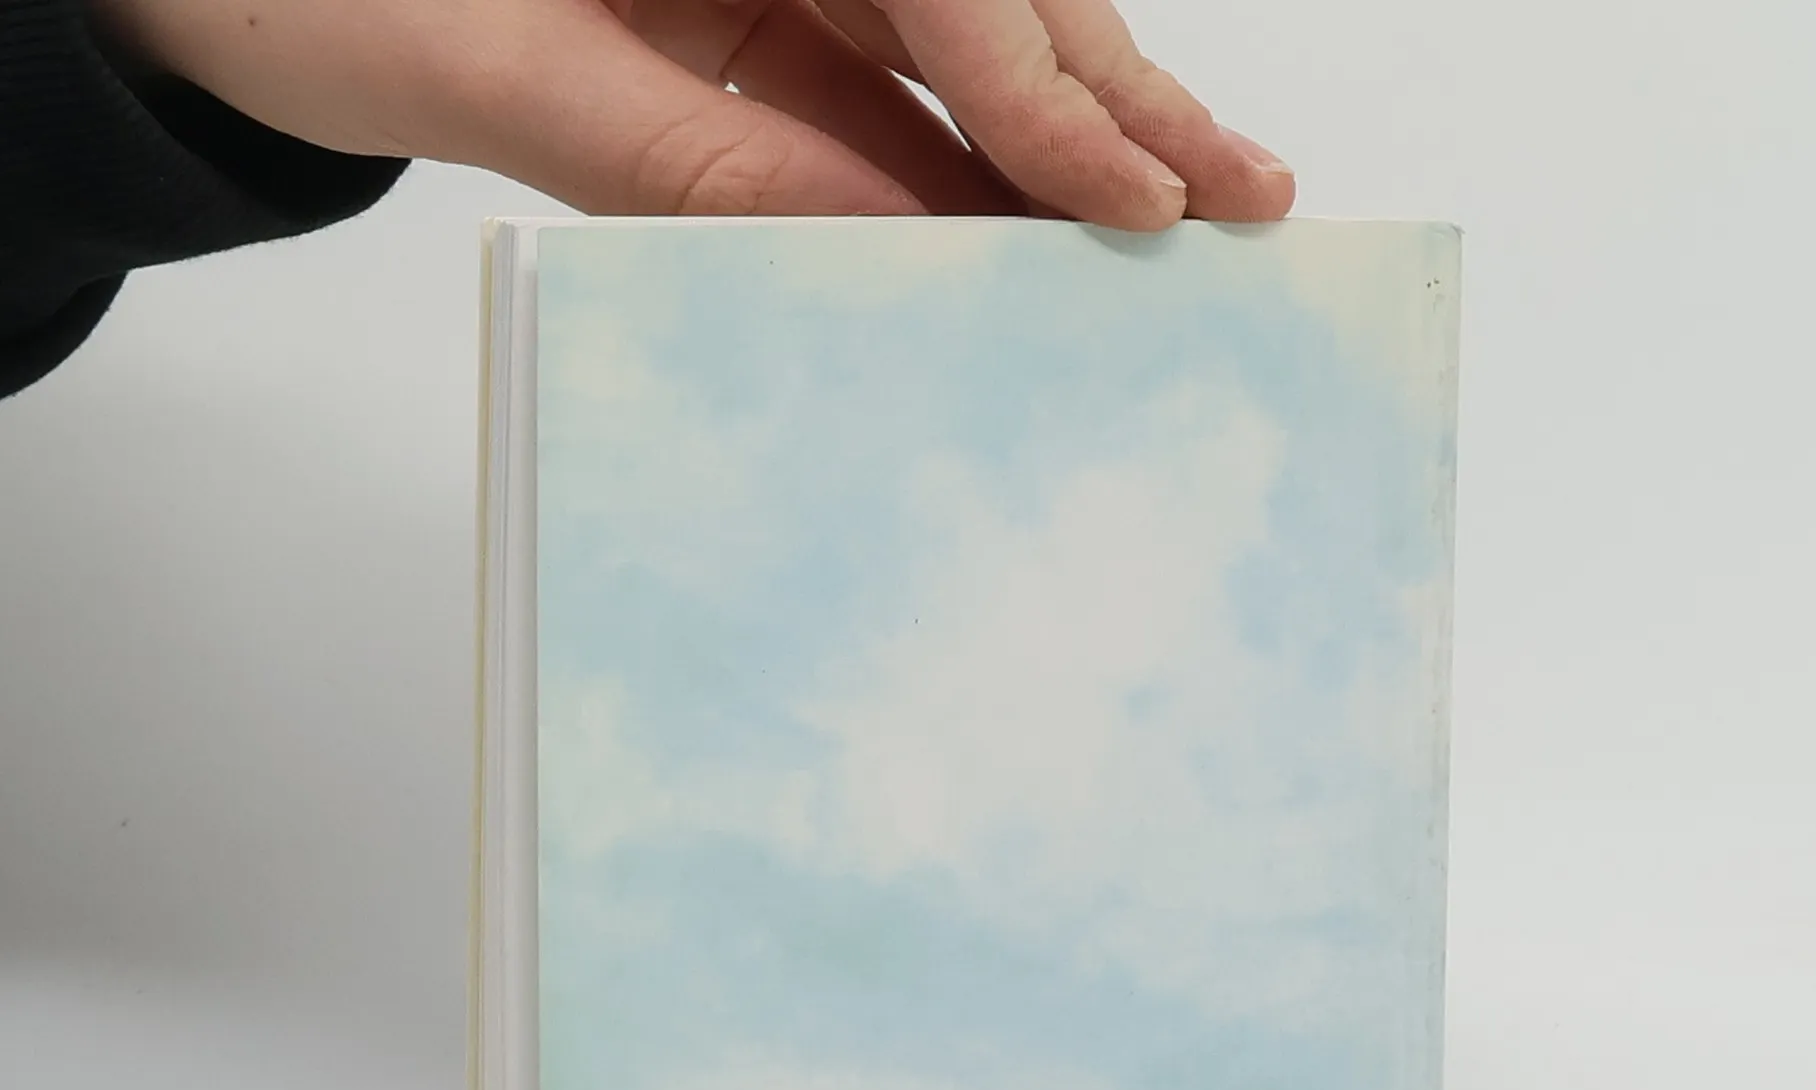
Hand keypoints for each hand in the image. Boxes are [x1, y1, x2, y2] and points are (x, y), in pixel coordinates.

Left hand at [90, 0, 1294, 228]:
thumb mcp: (484, 60)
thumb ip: (685, 155)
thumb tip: (888, 242)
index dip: (1037, 84)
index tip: (1128, 192)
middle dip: (1114, 94)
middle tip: (1240, 190)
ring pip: (958, 44)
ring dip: (1081, 128)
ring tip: (1202, 195)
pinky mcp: (752, 30)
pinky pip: (885, 100)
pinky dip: (973, 166)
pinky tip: (1056, 213)